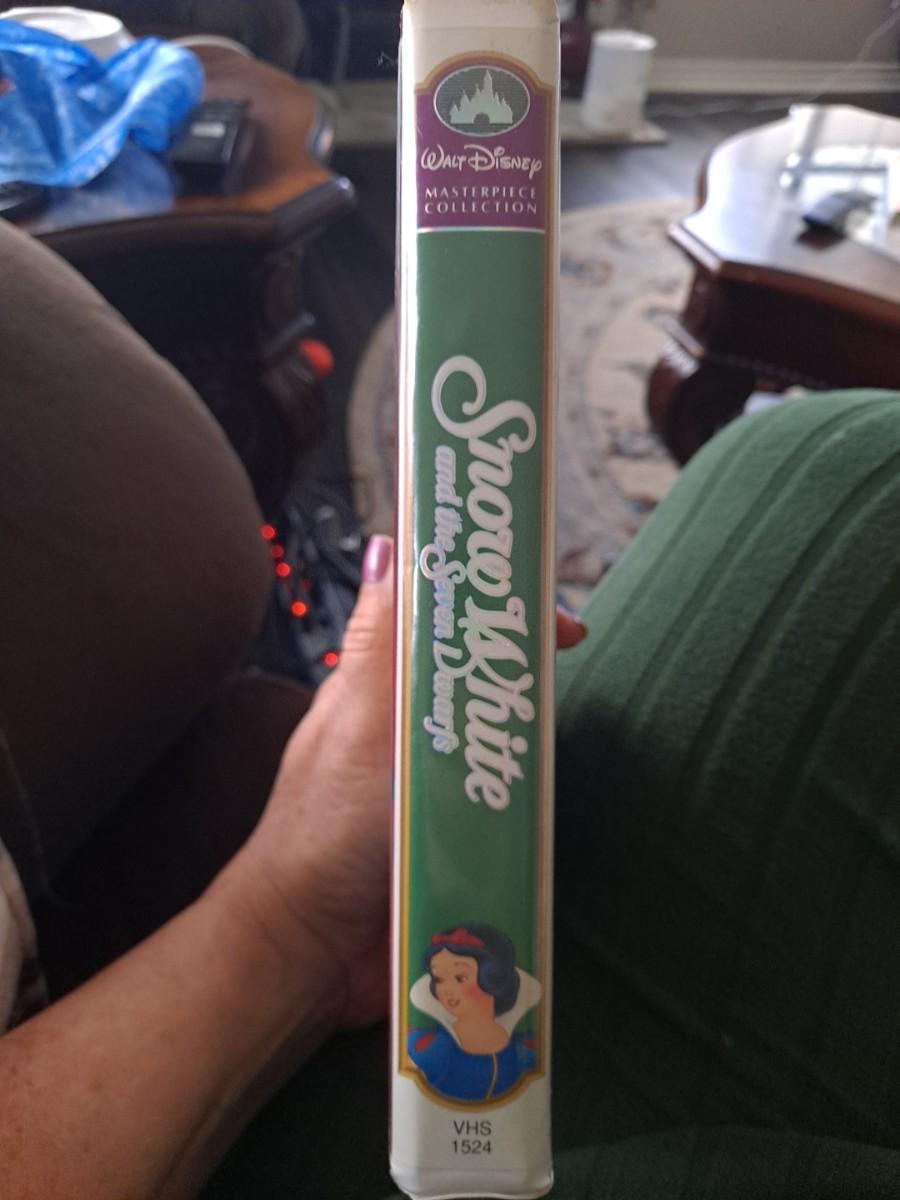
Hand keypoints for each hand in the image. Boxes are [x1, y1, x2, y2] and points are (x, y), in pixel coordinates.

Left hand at [226, 537, 587, 1030]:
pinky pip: (503, 802)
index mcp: (381, 689)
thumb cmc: (324, 831)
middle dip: (525, 664)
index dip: (494, 599)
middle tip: (569, 662)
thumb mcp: (361, 724)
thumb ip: (384, 646)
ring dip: (531, 736)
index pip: (444, 619)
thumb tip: (388, 547)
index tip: (547, 605)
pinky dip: (527, 798)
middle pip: (481, 675)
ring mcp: (433, 783)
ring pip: (500, 738)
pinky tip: (553, 801)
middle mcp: (410, 729)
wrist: (313, 950)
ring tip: (557, 739)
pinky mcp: (454, 834)